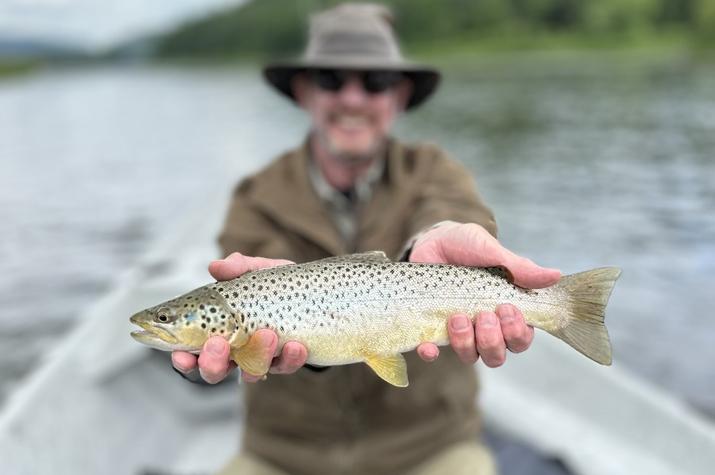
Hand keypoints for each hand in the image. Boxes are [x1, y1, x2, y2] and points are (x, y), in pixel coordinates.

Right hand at [171, 252, 307, 383]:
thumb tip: (216, 266)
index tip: (182, 355)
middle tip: (218, 344)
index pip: (191, 352)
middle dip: (212, 364)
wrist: (314, 292)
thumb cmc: (275, 283)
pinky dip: (289, 358)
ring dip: (256, 357)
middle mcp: (235, 350)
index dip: (182, 359)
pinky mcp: (286, 361)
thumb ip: (237, 268)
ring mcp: (260, 358)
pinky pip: (285, 367)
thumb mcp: (257, 270)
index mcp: (217, 329)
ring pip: (251, 373)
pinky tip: (295, 345)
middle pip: (214, 371)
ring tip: (267, 334)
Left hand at [409, 221, 560, 366]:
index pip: (520, 339)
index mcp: (506, 313)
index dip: (517, 333)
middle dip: (493, 341)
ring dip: (466, 343)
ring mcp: (459, 331)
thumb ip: (520, 268)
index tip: (507, 309)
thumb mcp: (492, 252)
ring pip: (470, 356)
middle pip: (497, 356)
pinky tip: (428, 346)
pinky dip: (430, 353)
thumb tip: (555, 276)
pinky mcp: (432, 329)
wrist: (433, 240)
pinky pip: (431, 352)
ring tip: (458, 316)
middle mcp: (484, 327)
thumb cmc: (469, 247)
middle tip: (485, 314)